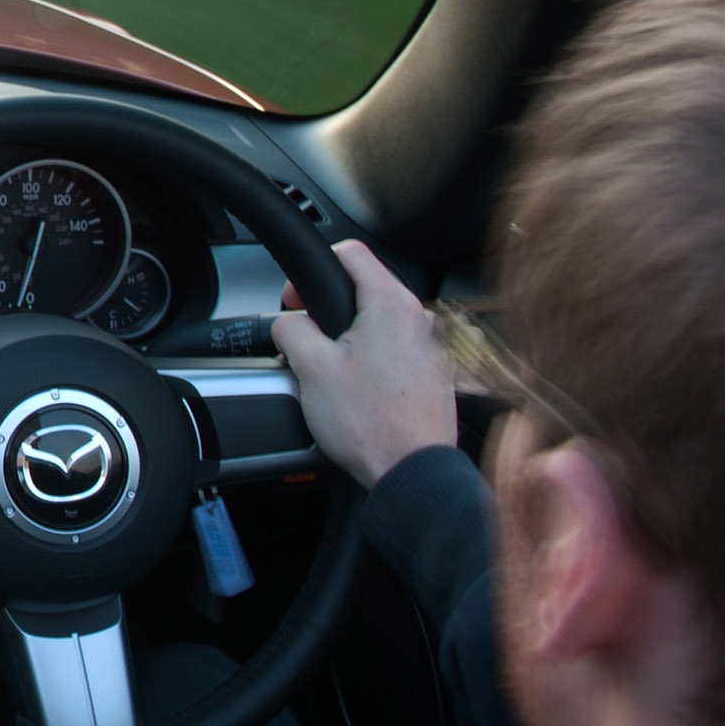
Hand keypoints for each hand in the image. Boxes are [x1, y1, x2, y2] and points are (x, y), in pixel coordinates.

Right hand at [270, 240, 456, 488]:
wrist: (412, 473)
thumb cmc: (372, 425)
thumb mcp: (310, 368)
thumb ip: (291, 329)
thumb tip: (288, 323)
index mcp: (392, 305)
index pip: (349, 252)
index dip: (311, 271)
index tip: (297, 298)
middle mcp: (421, 319)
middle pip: (363, 289)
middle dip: (328, 310)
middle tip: (307, 342)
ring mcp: (435, 347)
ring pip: (380, 323)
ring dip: (351, 338)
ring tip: (332, 373)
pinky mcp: (436, 373)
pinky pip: (397, 350)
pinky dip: (374, 360)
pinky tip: (359, 390)